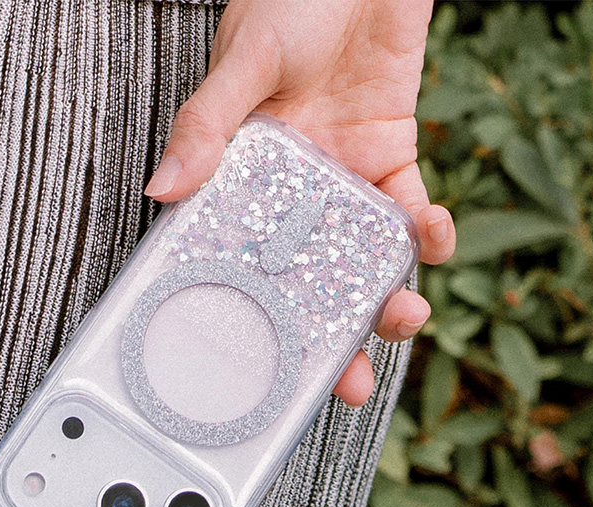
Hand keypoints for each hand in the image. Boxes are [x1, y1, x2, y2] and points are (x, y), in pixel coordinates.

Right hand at [144, 0, 455, 406]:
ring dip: (390, 299)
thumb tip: (160, 190)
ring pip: (367, 263)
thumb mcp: (243, 63)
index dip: (262, 325)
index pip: (248, 268)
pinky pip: (412, 213)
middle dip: (335, 339)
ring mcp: (346, 184)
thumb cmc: (287, 0)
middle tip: (349, 383)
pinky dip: (430, 232)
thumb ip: (206, 127)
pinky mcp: (394, 158)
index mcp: (247, 184)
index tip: (273, 376)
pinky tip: (432, 233)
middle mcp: (295, 197)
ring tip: (404, 316)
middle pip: (312, 284)